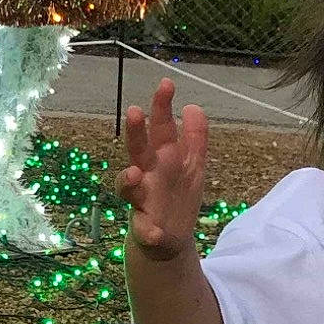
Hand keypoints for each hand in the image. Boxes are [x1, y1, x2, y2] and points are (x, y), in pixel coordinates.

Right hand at [118, 78, 208, 260]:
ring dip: (128, 180)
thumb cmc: (176, 196)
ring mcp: (142, 202)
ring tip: (133, 173)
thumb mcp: (192, 166)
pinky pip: (144, 231)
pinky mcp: (145, 230)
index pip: (161, 129)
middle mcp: (147, 176)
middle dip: (136, 133)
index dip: (162, 107)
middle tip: (135, 111)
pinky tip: (152, 232)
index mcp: (161, 158)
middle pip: (139, 150)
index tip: (167, 83)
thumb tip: (193, 106)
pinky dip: (147, 231)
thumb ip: (195, 138)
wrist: (167, 241)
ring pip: (130, 188)